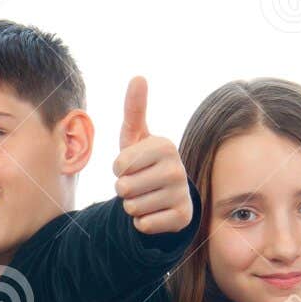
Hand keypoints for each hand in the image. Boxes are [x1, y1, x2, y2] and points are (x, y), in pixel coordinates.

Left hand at [113, 77, 191, 235]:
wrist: (166, 195)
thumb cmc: (144, 162)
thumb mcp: (136, 137)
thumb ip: (134, 109)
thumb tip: (138, 76)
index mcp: (165, 145)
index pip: (119, 165)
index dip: (118, 169)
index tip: (132, 165)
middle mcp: (177, 168)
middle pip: (124, 188)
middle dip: (124, 190)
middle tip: (139, 183)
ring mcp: (182, 194)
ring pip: (132, 208)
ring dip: (133, 206)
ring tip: (146, 196)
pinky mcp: (182, 218)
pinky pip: (144, 225)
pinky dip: (143, 222)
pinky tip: (155, 212)